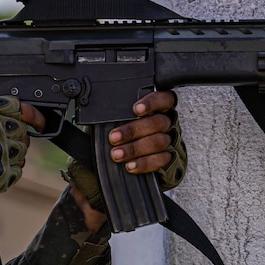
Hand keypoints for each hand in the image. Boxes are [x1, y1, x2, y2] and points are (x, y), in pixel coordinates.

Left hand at [66, 91, 183, 230]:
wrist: (128, 162)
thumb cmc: (123, 136)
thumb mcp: (117, 122)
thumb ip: (115, 116)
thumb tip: (95, 113)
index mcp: (157, 109)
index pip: (164, 98)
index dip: (153, 102)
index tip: (135, 109)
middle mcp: (167, 123)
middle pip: (159, 122)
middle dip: (133, 130)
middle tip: (113, 137)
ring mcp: (170, 142)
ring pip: (159, 141)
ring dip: (135, 148)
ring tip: (116, 155)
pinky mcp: (170, 160)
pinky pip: (161, 161)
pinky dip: (144, 164)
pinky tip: (130, 166)